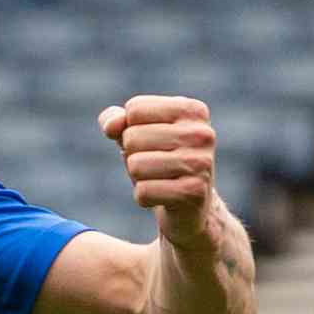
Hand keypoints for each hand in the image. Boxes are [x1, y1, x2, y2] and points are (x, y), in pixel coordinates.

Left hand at [99, 94, 219, 239]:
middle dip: (133, 155)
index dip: (130, 129)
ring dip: (138, 177)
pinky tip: (162, 197)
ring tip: (159, 179)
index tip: (152, 142)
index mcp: (191, 109)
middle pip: (132, 137)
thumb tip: (111, 126)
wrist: (188, 205)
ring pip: (135, 165)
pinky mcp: (194, 192)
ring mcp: (201, 162)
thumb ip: (115, 119)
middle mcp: (201, 133)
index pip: (135, 108)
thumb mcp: (135, 132)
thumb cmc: (159, 160)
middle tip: (155, 164)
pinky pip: (143, 191)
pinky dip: (144, 197)